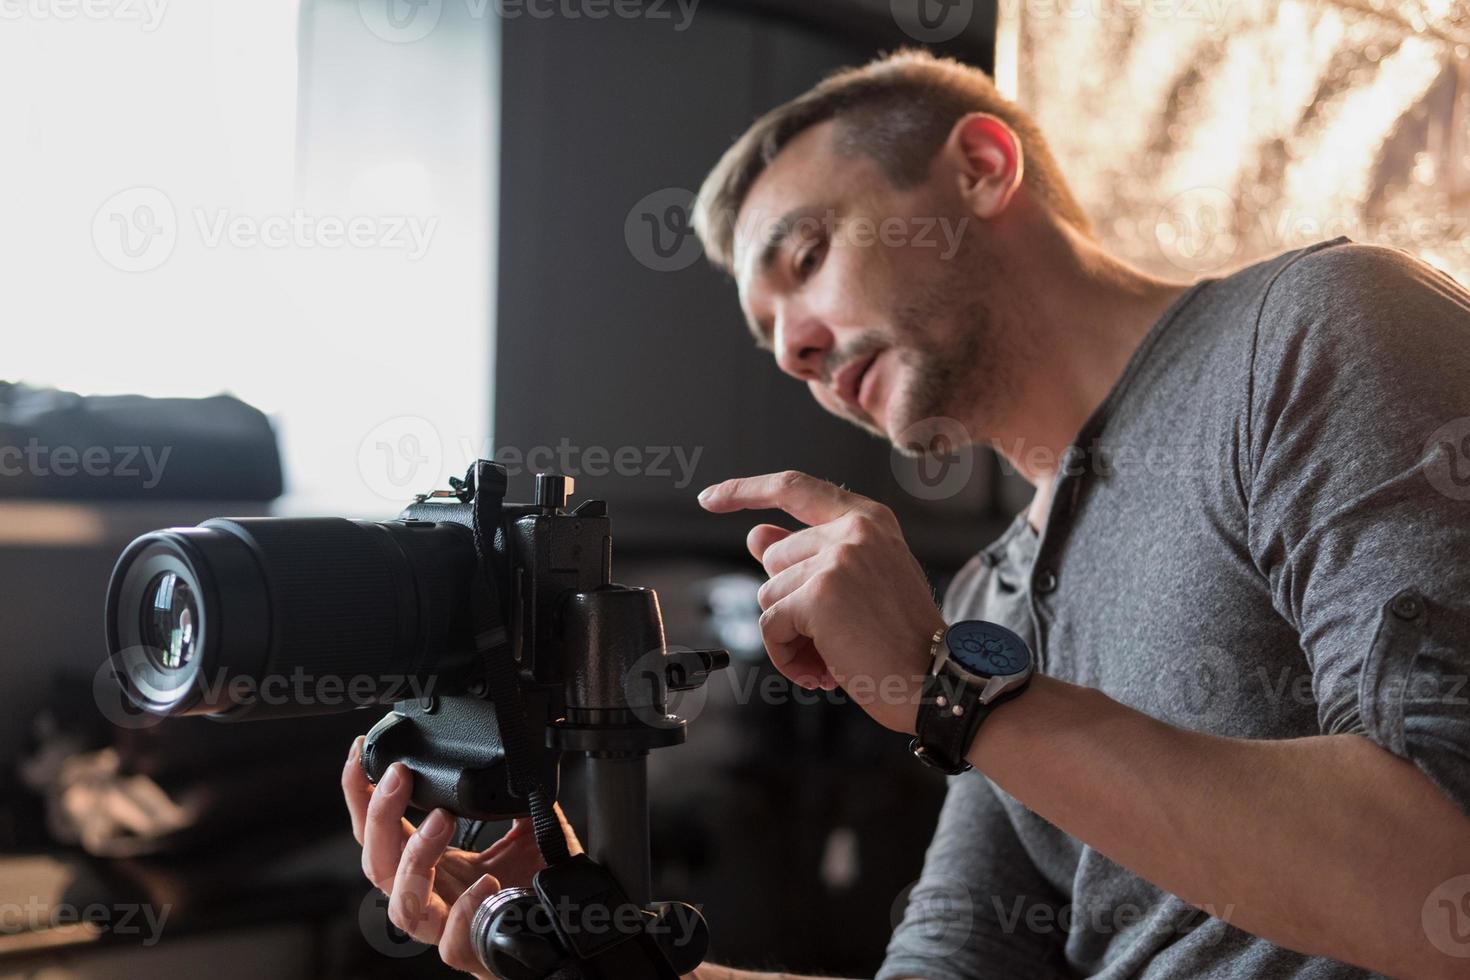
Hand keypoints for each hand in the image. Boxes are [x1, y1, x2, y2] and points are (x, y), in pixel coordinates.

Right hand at [341, 737, 583, 976]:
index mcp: (431, 864)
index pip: (381, 830)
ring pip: (403, 905)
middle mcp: (430, 895)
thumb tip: (518, 759)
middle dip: (381, 815)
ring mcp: (445, 928)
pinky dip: (464, 910)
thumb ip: (513, 800)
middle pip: (376, 863)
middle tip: (401, 774)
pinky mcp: (470, 953)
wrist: (561, 933)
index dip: (361, 795)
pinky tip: (487, 882)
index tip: (362, 752)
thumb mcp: (526, 832)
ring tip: (443, 818)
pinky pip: (451, 942)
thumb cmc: (535, 887)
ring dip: (416, 858)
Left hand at [698, 470, 943, 733]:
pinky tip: (821, 671)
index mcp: (868, 520)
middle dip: (789, 604)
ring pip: (768, 596)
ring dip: (790, 636)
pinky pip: (770, 626)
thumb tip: (755, 535)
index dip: (744, 490)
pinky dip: (786, 657)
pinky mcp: (819, 595)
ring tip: (832, 656)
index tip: (710, 498)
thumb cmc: (903, 640)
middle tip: (830, 637)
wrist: (940, 682)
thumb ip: (806, 556)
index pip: (794, 487)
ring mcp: (836, 559)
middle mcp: (853, 530)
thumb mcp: (857, 585)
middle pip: (773, 559)